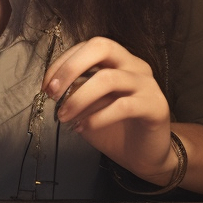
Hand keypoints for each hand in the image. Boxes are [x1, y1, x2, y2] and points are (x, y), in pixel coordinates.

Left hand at [41, 37, 176, 182]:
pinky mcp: (156, 106)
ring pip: (109, 78)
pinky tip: (84, 128)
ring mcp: (147, 84)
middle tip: (53, 93)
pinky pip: (123, 106)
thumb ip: (75, 93)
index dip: (63, 63)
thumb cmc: (115, 128)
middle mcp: (135, 66)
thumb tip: (53, 88)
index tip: (46, 87)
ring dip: (79, 98)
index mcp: (119, 61)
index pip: (88, 47)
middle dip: (71, 68)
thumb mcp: (89, 107)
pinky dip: (97, 117)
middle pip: (102, 47)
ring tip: (64, 117)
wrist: (145, 156)